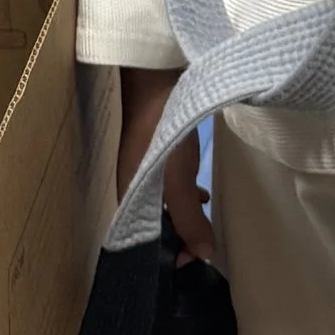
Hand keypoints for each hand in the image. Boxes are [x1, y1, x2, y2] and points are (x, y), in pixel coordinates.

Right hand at [117, 63, 214, 261]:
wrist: (156, 74)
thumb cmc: (162, 128)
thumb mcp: (176, 178)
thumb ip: (189, 216)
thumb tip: (205, 254)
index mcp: (128, 196)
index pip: (142, 241)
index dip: (167, 256)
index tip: (196, 260)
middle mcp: (132, 185)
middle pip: (152, 225)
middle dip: (177, 239)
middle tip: (205, 244)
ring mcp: (144, 167)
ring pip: (162, 206)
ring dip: (183, 218)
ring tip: (206, 223)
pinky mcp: (157, 151)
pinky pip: (169, 186)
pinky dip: (185, 198)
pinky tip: (202, 193)